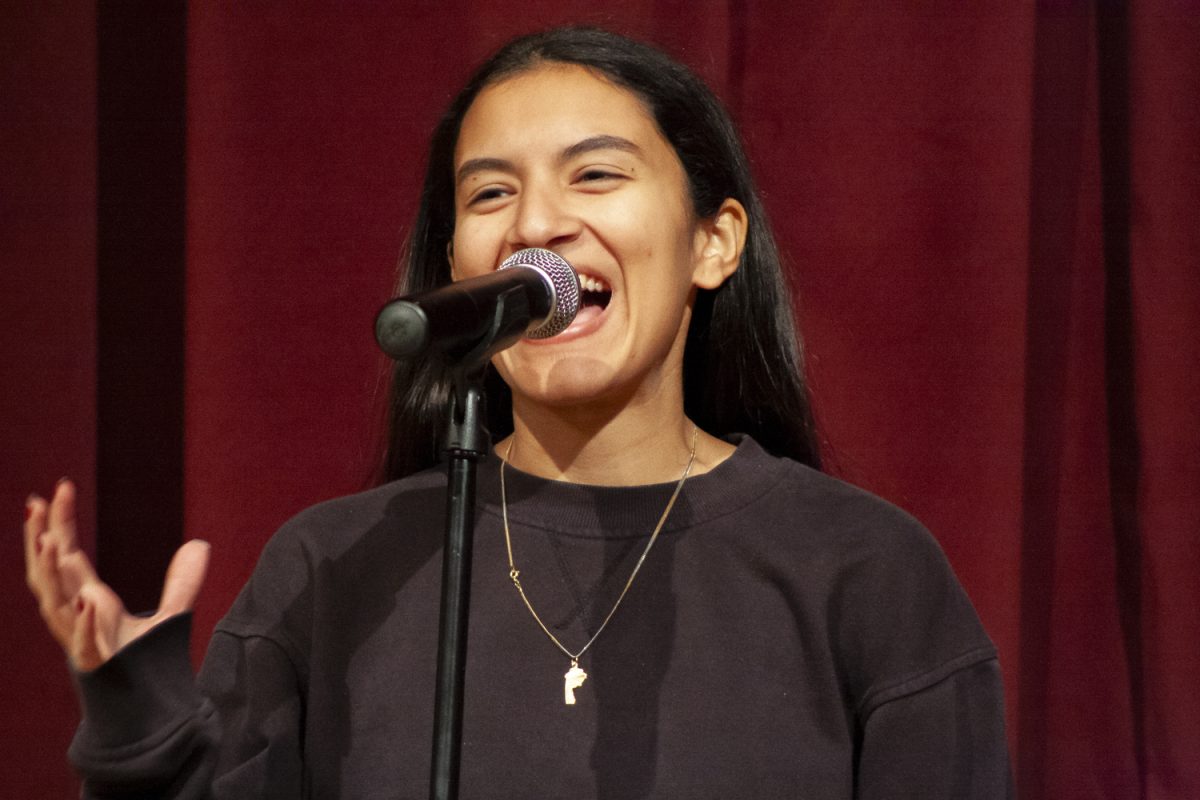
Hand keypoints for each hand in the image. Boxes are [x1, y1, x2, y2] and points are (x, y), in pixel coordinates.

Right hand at [24, 480, 209, 671]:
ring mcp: (80, 641)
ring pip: (54, 605)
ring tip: (49, 542)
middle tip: (36, 503)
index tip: (57, 489)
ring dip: (50, 575)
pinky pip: (86, 644)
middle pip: (49, 574)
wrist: (143, 708)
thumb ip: (184, 580)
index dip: (59, 524)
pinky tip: (89, 604)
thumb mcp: (170, 613)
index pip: (67, 556)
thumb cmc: (143, 662)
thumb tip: (201, 544)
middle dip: (39, 539)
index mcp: (87, 600)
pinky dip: (85, 625)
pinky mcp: (96, 666)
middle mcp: (76, 617)